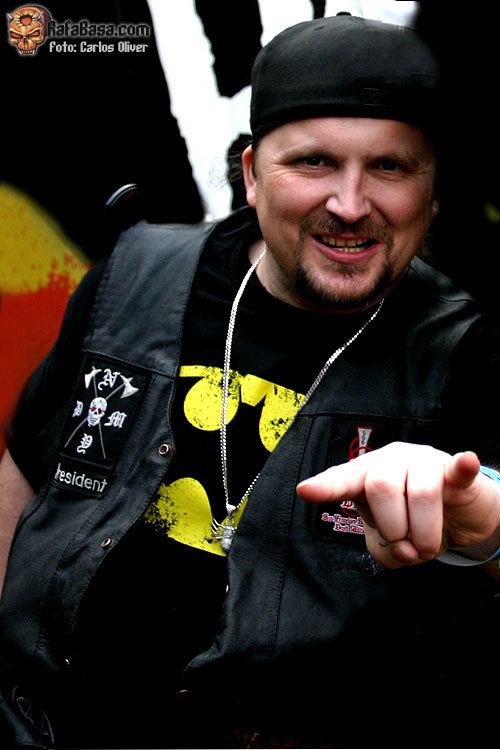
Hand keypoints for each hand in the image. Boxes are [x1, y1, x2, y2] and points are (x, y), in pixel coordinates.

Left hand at [296, 442, 499, 568]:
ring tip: (427, 544)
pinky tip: (464, 462)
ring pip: (420, 493)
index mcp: (366, 476)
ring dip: (424, 532)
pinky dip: (460, 467)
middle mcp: (391, 461)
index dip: (325, 486)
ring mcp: (424, 461)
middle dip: (392, 528)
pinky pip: (457, 468)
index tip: (306, 491)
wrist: (456, 516)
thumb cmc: (414, 523)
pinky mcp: (455, 471)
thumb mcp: (392, 547)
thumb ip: (388, 553)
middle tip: (406, 545)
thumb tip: (406, 549)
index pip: (342, 478)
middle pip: (380, 487)